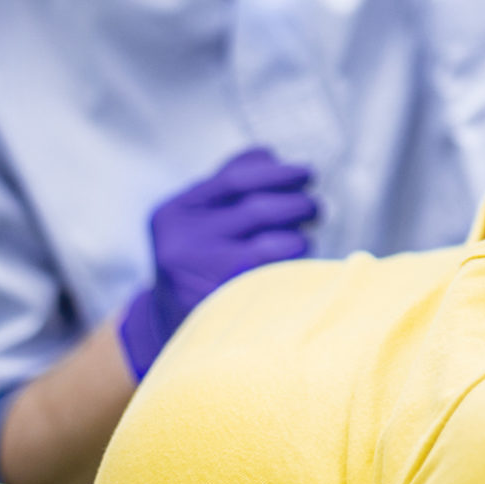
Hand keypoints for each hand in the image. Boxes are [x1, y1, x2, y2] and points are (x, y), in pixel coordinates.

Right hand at [118, 147, 316, 377]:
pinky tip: (299, 264)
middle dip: (299, 204)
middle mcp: (182, 243)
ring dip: (301, 238)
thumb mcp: (198, 218)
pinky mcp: (226, 308)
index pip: (236, 180)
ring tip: (305, 237)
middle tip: (315, 207)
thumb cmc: (197, 259)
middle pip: (260, 210)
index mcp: (175, 212)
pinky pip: (279, 278)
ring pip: (276, 245)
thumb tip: (272, 156)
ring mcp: (202, 279)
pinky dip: (296, 266)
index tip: (307, 172)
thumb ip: (229, 182)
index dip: (279, 173)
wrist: (169, 326)